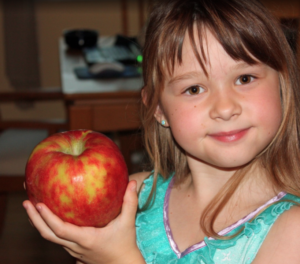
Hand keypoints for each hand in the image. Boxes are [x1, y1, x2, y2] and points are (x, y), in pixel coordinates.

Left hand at [23, 180, 144, 263]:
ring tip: (32, 206)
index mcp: (86, 239)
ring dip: (39, 223)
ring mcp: (73, 249)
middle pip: (48, 235)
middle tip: (26, 202)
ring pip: (50, 237)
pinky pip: (56, 238)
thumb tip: (132, 182)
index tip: (39, 204)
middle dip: (34, 219)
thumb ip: (129, 202)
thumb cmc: (125, 244)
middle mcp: (76, 246)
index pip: (61, 230)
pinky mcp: (74, 249)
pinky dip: (47, 226)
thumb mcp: (128, 223)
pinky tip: (47, 216)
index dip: (48, 218)